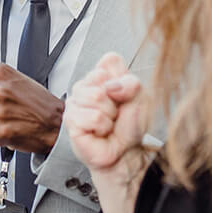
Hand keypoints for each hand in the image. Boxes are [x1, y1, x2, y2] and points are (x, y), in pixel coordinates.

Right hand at [66, 52, 148, 183]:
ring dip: (109, 114)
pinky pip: (92, 117)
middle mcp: (85, 87)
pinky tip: (100, 131)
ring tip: (108, 122)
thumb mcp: (140, 98)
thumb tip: (111, 86)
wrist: (125, 152)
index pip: (109, 60)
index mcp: (101, 77)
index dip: (123, 80)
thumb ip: (130, 83)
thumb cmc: (129, 125)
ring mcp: (75, 103)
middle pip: (99, 76)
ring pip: (95, 96)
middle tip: (115, 112)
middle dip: (115, 99)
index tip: (124, 96)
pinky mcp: (71, 121)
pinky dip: (103, 126)